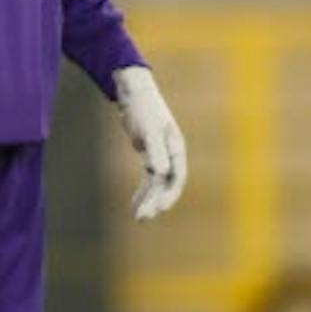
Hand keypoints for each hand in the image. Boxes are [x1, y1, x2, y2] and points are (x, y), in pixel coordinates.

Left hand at [114, 65, 186, 220]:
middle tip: (142, 218)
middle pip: (166, 184)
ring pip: (157, 184)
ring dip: (148, 200)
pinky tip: (135, 205)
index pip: (177, 177)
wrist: (133, 93)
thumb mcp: (148, 130)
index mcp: (176, 148)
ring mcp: (161, 156)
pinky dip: (142, 192)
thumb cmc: (143, 108)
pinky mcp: (150, 156)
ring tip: (139, 218)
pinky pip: (149, 179)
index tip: (159, 209)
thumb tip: (163, 173)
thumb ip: (156, 151)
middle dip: (156, 202)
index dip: (169, 195)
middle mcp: (171, 154)